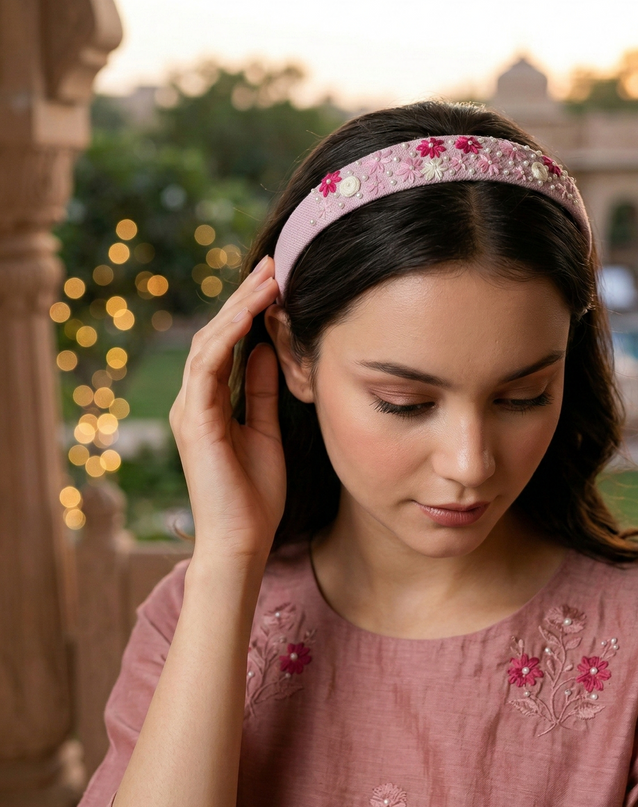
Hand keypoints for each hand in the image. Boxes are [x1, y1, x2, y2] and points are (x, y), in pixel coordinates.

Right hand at [169, 255, 284, 566]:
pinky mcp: (194, 422)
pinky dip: (227, 337)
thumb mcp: (266, 431)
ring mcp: (190, 410)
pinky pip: (207, 368)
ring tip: (268, 279)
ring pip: (208, 343)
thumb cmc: (255, 495)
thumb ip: (261, 391)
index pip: (226, 344)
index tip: (278, 282)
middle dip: (244, 298)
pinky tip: (250, 314)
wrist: (242, 541)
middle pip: (215, 334)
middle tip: (274, 264)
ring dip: (238, 308)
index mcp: (209, 403)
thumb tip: (265, 351)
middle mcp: (193, 401)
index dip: (249, 310)